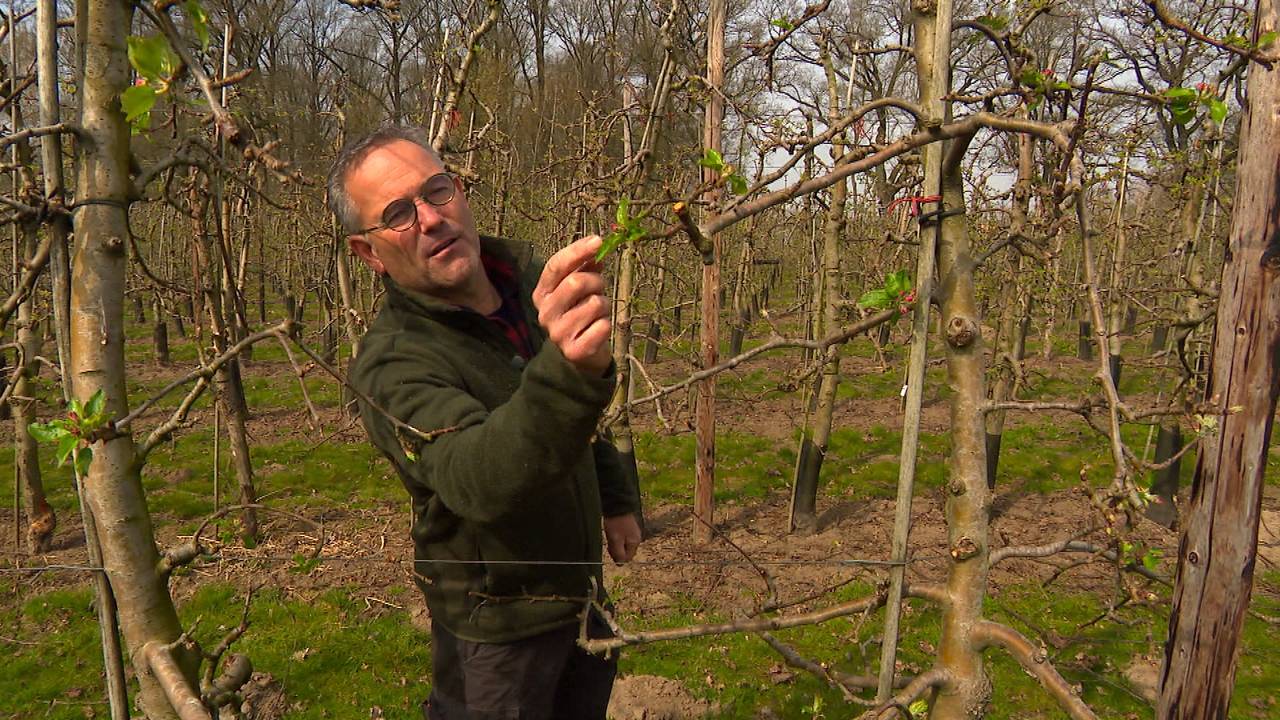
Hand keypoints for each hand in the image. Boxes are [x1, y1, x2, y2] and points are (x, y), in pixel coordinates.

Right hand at [532, 235, 611, 375]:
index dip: (577, 251)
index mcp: (542, 293)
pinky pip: (602, 327)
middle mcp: (545, 313)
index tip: (598, 240)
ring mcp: (557, 334)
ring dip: (604, 305)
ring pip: (594, 304)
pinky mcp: (573, 351)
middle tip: (600, 288)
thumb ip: (585, 266)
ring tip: (598, 313)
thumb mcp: (581, 287)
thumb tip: (596, 247)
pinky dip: (606, 325)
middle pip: (576, 282)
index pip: (555, 266)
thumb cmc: (581, 313)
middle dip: (596, 281)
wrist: (581, 354)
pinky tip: (598, 330)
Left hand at [604, 513, 641, 563]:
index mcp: (634, 543)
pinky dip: (617, 537)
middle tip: (610, 542)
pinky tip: (612, 531)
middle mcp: (636, 539)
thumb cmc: (616, 523)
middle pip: (626, 552)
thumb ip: (618, 553)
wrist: (617, 504)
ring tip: (610, 535)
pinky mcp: (629, 527)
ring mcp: (633, 532)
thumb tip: (620, 565)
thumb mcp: (615, 540)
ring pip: (623, 544)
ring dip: (616, 543)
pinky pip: (623, 537)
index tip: (611, 549)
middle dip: (616, 550)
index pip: (628, 558)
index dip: (618, 557)